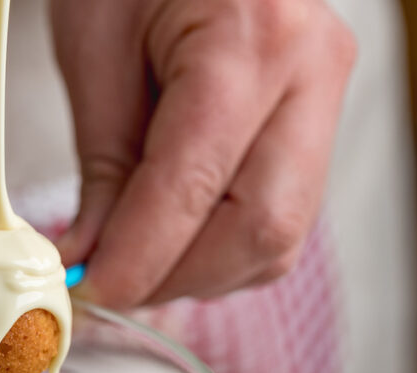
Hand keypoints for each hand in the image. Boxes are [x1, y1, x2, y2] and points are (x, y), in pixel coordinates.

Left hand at [51, 0, 356, 307]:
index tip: (89, 291)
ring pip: (278, 239)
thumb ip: (104, 169)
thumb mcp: (96, 52)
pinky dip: (219, 250)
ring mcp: (327, 99)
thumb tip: (92, 262)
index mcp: (253, 37)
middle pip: (263, 229)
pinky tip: (171, 237)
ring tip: (133, 259)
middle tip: (106, 286)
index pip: (197, 187)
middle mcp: (311, 72)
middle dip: (174, 277)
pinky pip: (280, 221)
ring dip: (197, 272)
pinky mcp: (318, 125)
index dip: (139, 258)